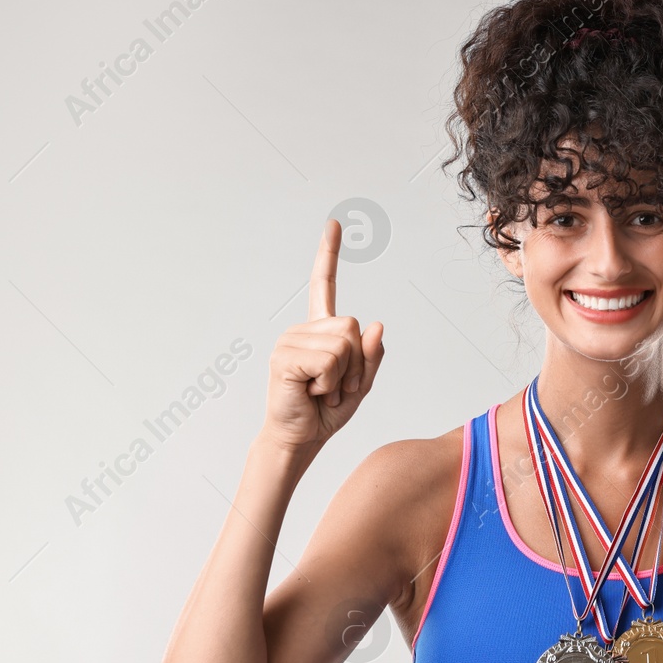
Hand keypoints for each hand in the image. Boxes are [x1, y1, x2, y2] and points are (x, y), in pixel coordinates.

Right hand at [262, 219, 384, 448]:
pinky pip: (329, 360)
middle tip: (335, 387)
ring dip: (343, 377)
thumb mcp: (361, 384)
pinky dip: (329, 383)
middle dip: (357, 363)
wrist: (301, 438)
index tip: (334, 223)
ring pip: (345, 344)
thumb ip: (372, 357)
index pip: (324, 284)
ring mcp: (291, 340)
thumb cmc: (326, 412)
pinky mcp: (284, 356)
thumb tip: (377, 325)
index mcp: (320, 331)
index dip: (328, 254)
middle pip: (353, 326)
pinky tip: (312, 392)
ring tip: (322, 391)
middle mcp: (303, 329)